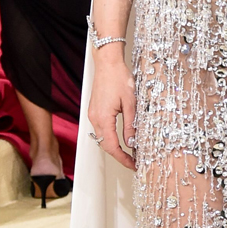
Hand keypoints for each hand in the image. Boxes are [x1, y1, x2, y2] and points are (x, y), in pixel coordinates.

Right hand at [87, 52, 136, 169]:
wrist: (108, 63)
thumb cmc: (119, 78)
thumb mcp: (130, 103)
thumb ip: (130, 125)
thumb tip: (132, 142)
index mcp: (103, 118)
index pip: (112, 147)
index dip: (123, 159)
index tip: (133, 165)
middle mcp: (95, 118)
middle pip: (105, 145)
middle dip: (119, 156)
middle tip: (133, 161)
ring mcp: (93, 114)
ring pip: (102, 138)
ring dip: (114, 147)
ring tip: (128, 152)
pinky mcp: (95, 110)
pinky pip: (101, 129)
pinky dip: (110, 137)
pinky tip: (120, 138)